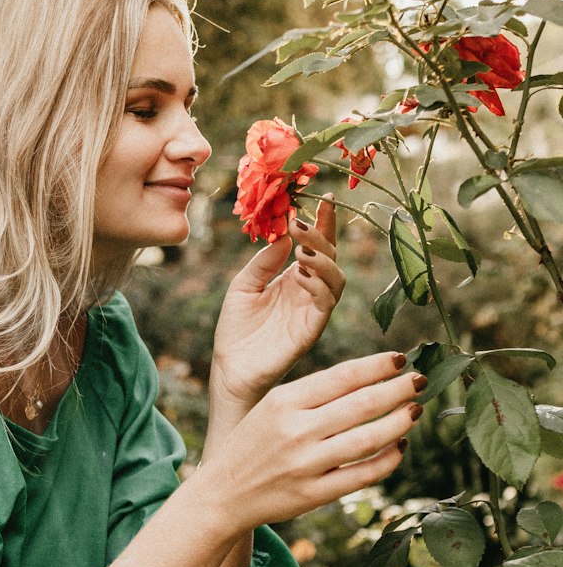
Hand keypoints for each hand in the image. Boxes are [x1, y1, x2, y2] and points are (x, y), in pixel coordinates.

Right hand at [202, 351, 423, 528]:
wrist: (222, 493)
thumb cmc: (253, 443)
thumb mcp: (272, 407)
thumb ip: (314, 394)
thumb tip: (369, 379)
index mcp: (284, 401)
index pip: (343, 376)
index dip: (378, 366)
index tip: (401, 359)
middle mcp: (296, 431)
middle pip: (362, 404)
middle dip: (398, 389)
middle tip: (421, 381)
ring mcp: (306, 464)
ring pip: (369, 439)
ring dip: (399, 422)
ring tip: (416, 411)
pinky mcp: (314, 494)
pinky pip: (363, 475)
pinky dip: (388, 460)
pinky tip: (400, 447)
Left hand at [210, 198, 344, 411]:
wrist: (230, 369)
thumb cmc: (236, 329)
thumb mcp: (244, 284)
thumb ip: (265, 261)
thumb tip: (285, 234)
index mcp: (295, 278)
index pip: (317, 245)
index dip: (324, 222)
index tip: (323, 197)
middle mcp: (309, 292)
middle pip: (331, 257)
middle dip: (320, 236)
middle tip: (299, 224)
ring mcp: (312, 311)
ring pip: (337, 279)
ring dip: (323, 260)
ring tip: (301, 250)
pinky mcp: (311, 330)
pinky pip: (326, 304)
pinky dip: (318, 286)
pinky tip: (301, 275)